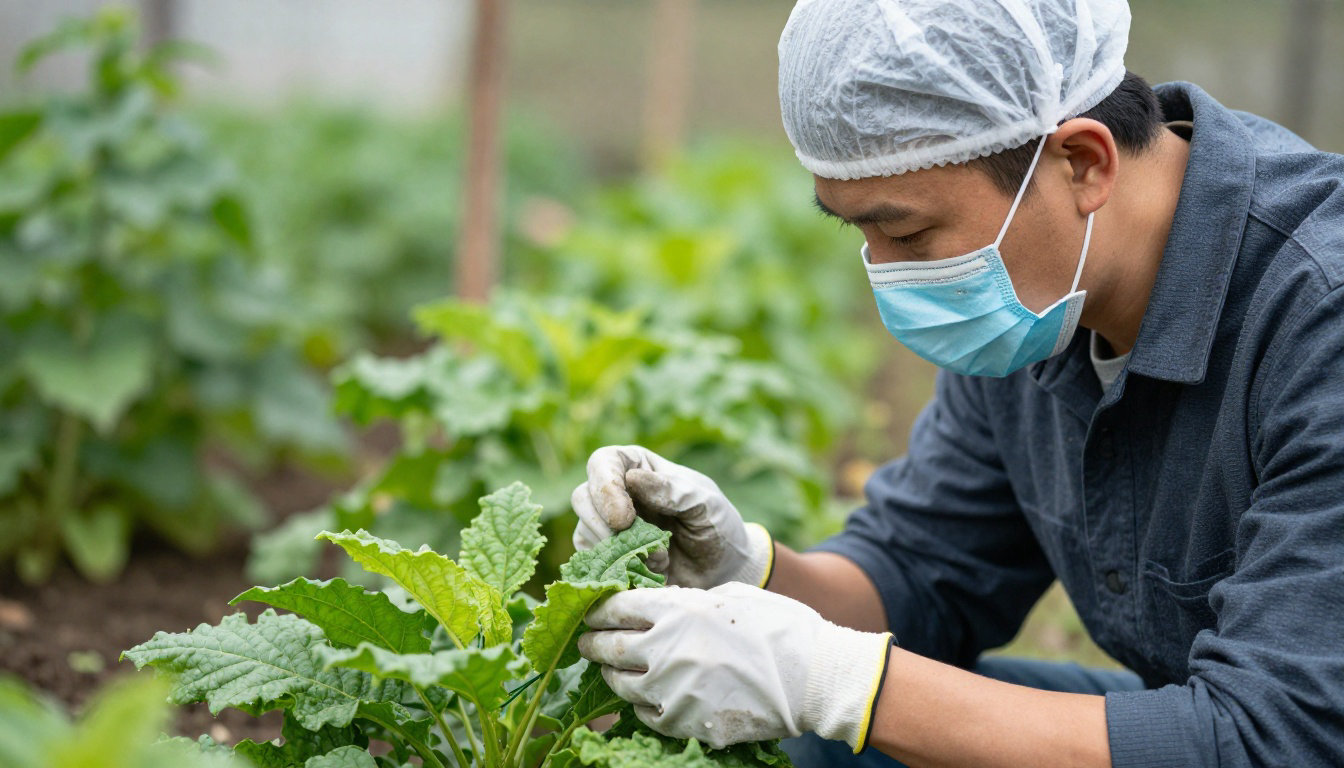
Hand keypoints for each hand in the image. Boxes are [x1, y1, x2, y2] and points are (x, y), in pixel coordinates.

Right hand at [571, 445, 773, 588]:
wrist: (722, 569)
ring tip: (660, 561)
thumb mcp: (705, 504)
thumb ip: (672, 490)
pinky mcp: (605, 556)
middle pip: (583, 497)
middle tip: (637, 546)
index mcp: (638, 466)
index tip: (623, 518)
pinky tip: (646, 574)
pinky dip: (615, 570)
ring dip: (618, 551)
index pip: (604, 462)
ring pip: (584, 531)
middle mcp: (617, 492)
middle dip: (604, 524)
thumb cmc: (716, 526)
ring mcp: (607, 525)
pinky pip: (591, 561)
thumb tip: (633, 478)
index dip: (605, 487)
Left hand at [578, 582, 893, 750]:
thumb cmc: (777, 627)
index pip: (615, 607)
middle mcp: (664, 648)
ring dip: (613, 675)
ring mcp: (670, 690)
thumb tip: (655, 608)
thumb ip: (685, 602)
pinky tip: (649, 696)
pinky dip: (642, 705)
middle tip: (587, 643)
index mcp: (676, 609)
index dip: (598, 609)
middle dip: (592, 643)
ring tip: (613, 670)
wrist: (812, 678)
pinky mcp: (683, 723)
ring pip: (619, 684)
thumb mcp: (729, 596)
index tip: (592, 612)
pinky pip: (645, 714)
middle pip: (608, 646)